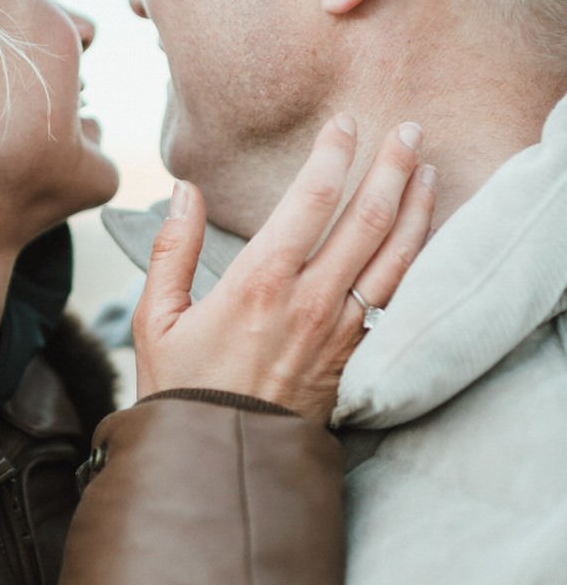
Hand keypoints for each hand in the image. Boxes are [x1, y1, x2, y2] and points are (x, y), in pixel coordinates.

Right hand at [133, 116, 435, 421]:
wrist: (221, 461)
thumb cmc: (182, 392)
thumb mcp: (156, 320)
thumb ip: (172, 249)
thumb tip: (185, 191)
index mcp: (259, 283)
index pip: (311, 199)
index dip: (335, 153)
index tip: (345, 123)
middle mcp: (310, 301)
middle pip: (368, 218)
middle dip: (394, 167)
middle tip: (408, 130)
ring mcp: (340, 331)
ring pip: (396, 256)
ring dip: (418, 207)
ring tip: (428, 170)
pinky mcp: (355, 358)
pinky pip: (398, 299)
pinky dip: (417, 259)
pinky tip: (423, 236)